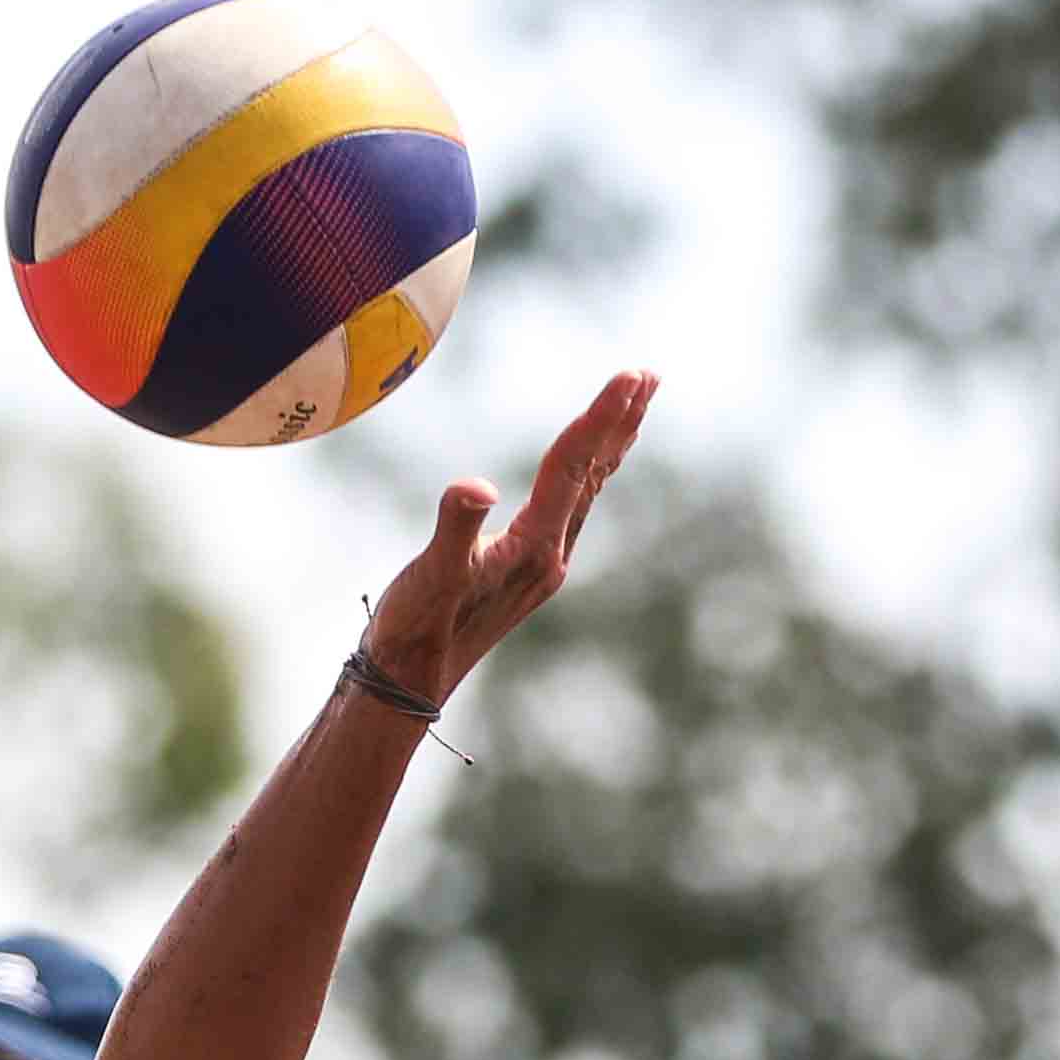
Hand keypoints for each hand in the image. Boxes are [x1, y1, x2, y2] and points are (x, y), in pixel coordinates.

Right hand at [360, 369, 654, 709]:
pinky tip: (584, 466)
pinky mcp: (527, 569)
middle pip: (595, 474)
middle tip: (650, 375)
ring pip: (587, 490)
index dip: (600, 418)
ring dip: (609, 444)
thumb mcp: (431, 574)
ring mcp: (542, 563)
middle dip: (621, 422)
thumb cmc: (415, 628)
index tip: (630, 376)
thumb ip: (454, 527)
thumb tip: (475, 487)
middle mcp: (550, 555)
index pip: (573, 468)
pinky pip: (569, 507)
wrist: (409, 684)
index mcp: (533, 548)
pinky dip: (585, 473)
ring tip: (633, 405)